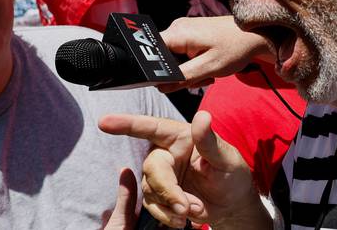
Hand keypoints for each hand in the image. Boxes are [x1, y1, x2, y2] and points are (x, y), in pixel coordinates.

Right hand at [99, 112, 270, 228]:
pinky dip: (166, 215)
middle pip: (151, 167)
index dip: (125, 124)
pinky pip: (152, 205)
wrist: (232, 205)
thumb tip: (203, 117)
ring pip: (149, 189)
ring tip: (194, 212)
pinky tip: (184, 219)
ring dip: (170, 205)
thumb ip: (210, 141)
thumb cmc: (231, 174)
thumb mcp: (227, 158)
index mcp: (179, 136)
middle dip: (166, 189)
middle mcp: (166, 152)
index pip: (149, 127)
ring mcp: (162, 174)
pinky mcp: (160, 194)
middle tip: (185, 207)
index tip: (104, 122)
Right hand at [159, 16, 272, 92]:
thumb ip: (183, 77)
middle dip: (178, 73)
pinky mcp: (190, 34)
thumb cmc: (235, 48)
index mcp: (178, 33)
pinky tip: (207, 67)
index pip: (151, 52)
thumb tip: (161, 86)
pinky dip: (192, 64)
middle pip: (163, 58)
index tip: (172, 81)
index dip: (156, 69)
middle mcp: (177, 28)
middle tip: (200, 78)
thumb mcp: (210, 68)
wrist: (256, 34)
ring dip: (188, 71)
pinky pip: (182, 54)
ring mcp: (184, 30)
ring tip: (208, 73)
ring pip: (174, 58)